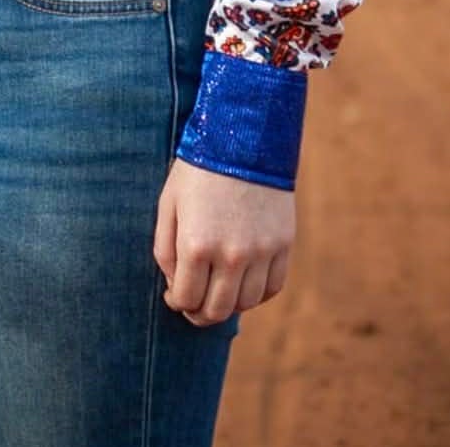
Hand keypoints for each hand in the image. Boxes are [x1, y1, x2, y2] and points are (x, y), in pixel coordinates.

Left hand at [153, 156, 294, 326]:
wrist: (244, 137)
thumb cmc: (198, 170)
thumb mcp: (169, 204)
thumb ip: (165, 250)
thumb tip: (175, 286)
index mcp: (196, 244)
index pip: (186, 299)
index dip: (177, 302)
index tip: (175, 294)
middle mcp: (231, 255)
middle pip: (216, 311)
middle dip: (200, 313)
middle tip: (195, 303)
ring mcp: (261, 252)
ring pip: (246, 304)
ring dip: (229, 303)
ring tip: (219, 288)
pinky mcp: (283, 244)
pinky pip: (273, 287)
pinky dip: (258, 292)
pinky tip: (245, 280)